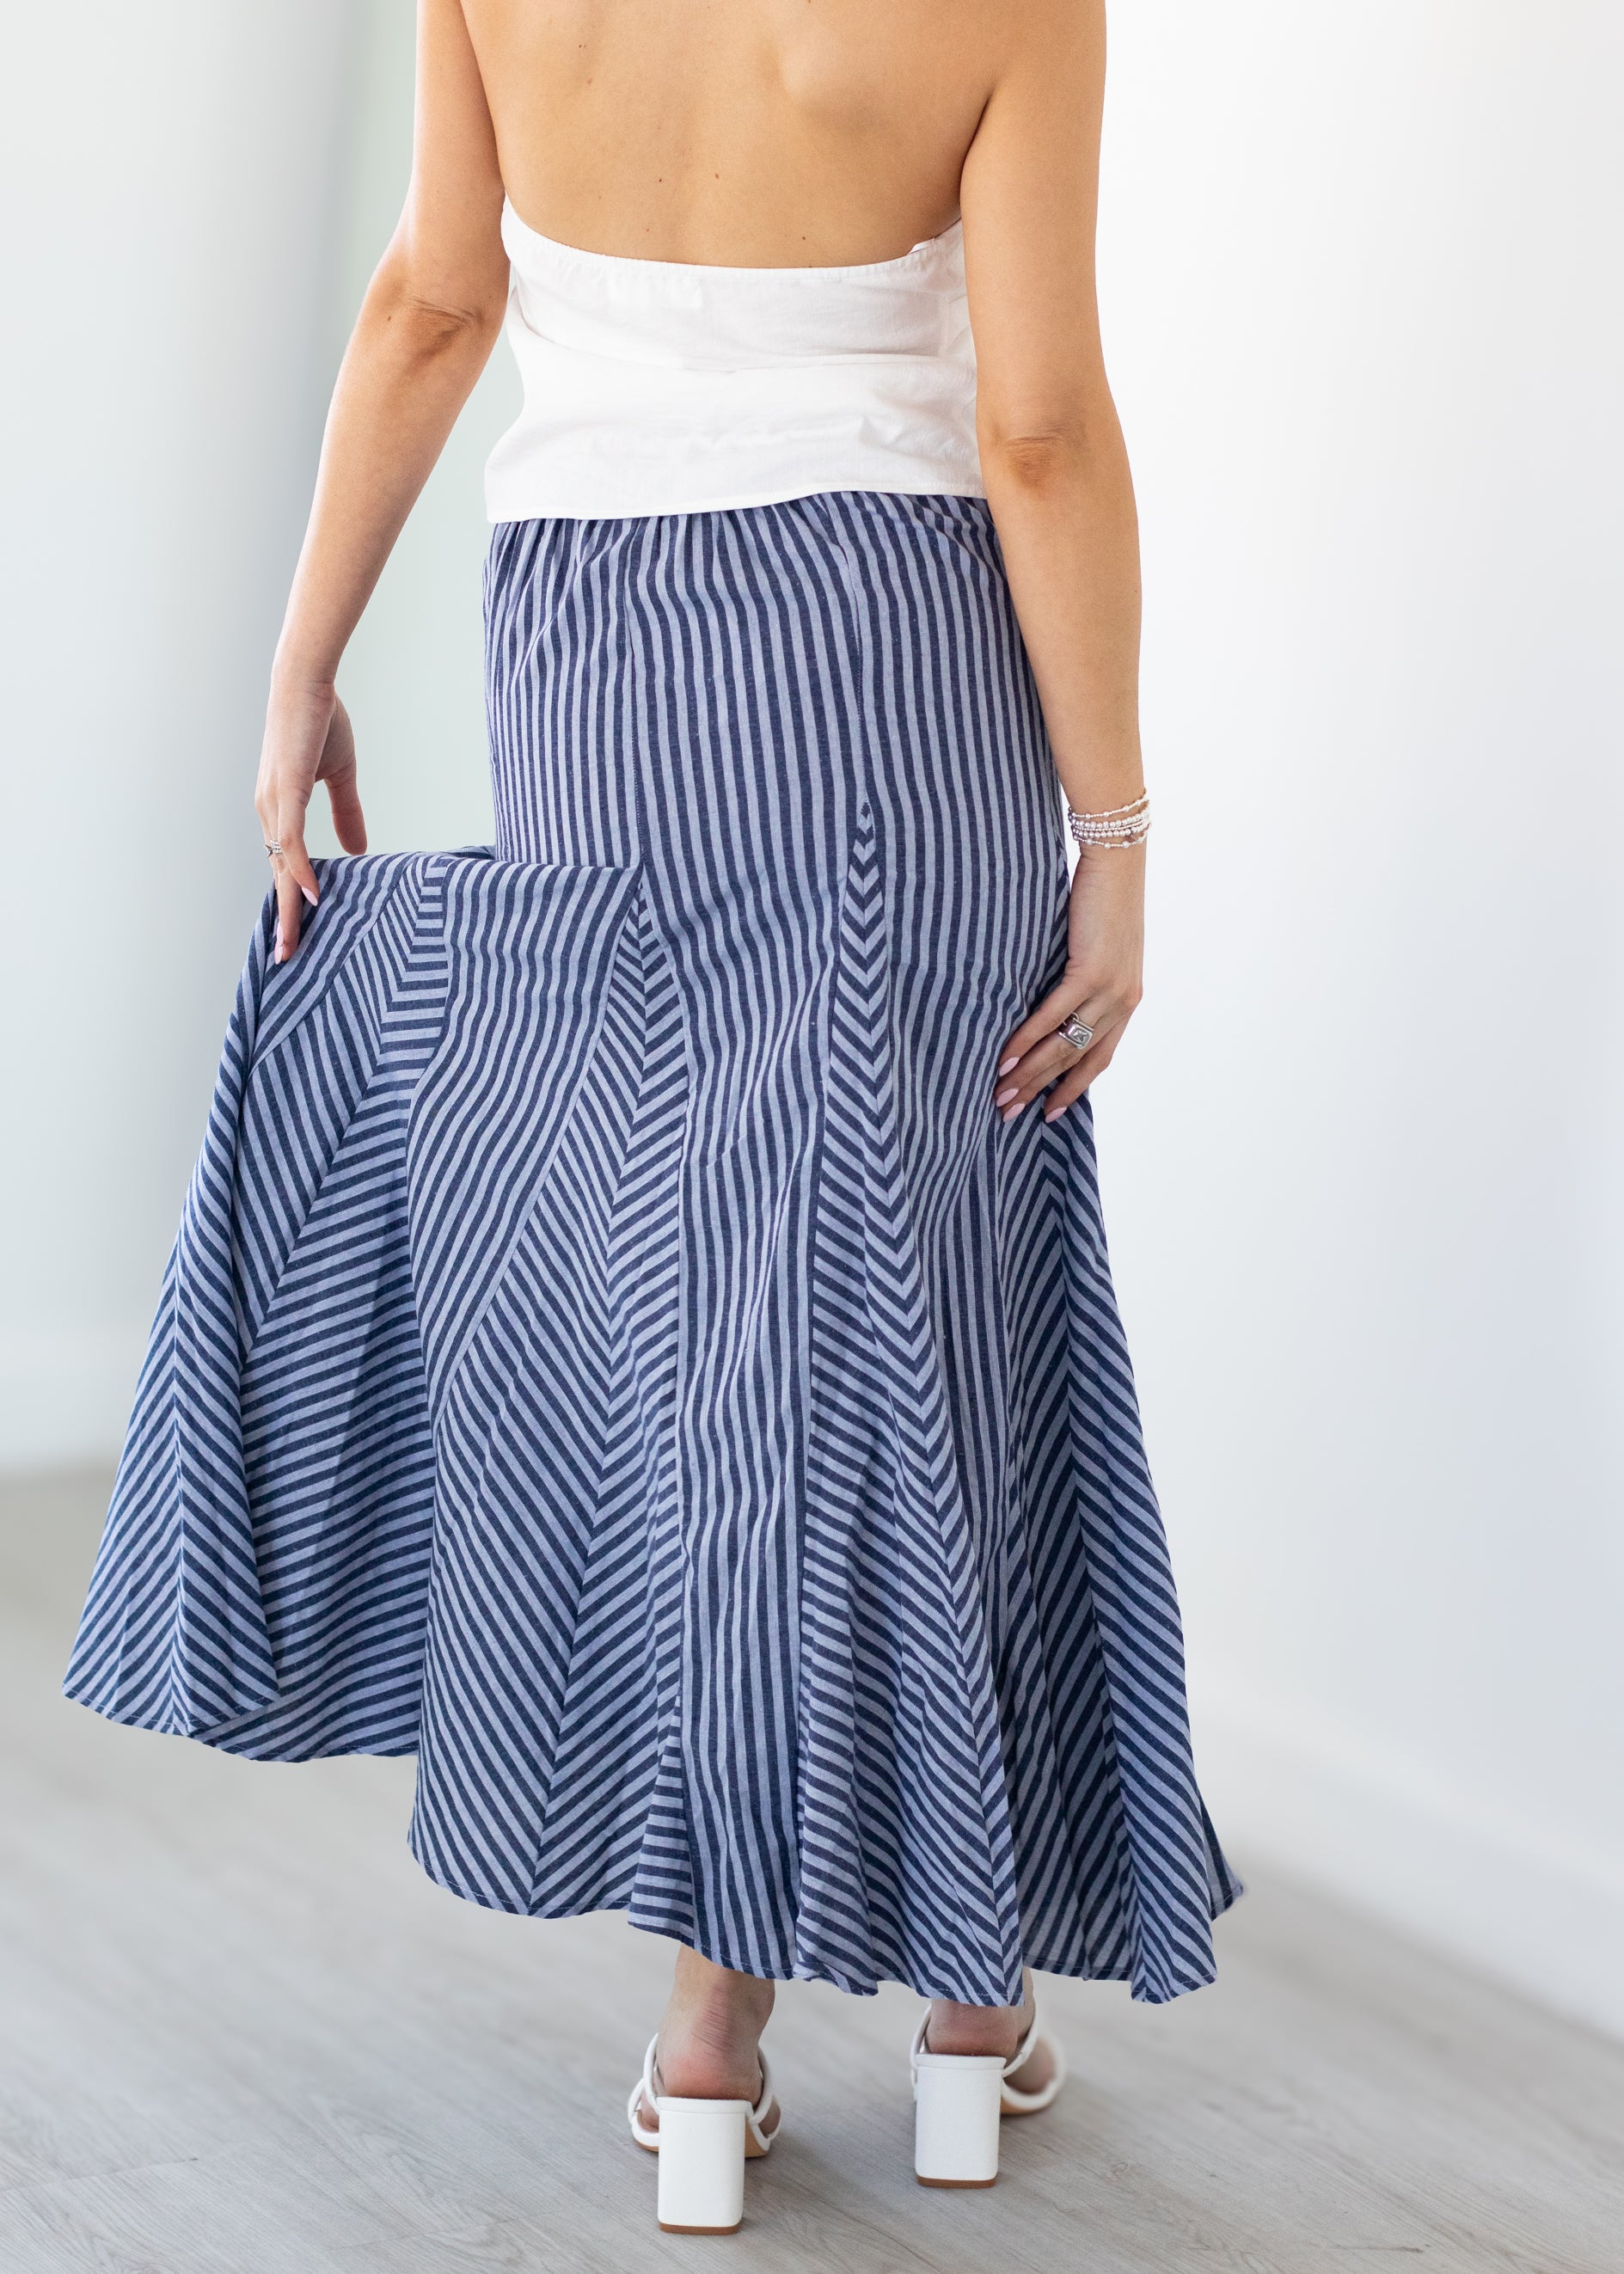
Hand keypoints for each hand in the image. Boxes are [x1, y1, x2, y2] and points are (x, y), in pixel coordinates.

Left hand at [253, 671, 365, 962]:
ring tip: (294, 942)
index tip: (298, 933)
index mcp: (280, 809)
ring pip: (281, 866)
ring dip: (288, 907)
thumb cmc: (320, 721)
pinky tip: (311, 894)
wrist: (305, 681)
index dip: (290, 899)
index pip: (285, 864)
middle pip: (277, 875)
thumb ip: (347, 813)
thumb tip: (358, 851)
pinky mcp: (287, 790)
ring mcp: (275, 802)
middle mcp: (270, 811)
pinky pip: (293, 840)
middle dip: (285, 919)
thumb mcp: (340, 775)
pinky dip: (301, 869)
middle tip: (288, 957)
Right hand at [993, 847, 1144, 1122]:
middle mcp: (1122, 1002)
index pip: (1098, 1057)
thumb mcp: (1096, 948)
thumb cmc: (1100, 899)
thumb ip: (1079, 980)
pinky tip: (1006, 1058)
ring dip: (1029, 1074)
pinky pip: (1053, 1016)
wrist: (1116, 861)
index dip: (1073, 1089)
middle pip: (1078, 1060)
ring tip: (1000, 1093)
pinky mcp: (1091, 972)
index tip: (1049, 1114)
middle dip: (1041, 1091)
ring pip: (1064, 1045)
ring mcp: (1110, 989)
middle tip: (1008, 1113)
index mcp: (1126, 1000)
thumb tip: (1047, 1005)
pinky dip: (1027, 1040)